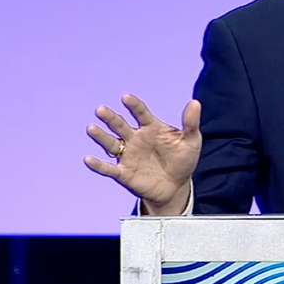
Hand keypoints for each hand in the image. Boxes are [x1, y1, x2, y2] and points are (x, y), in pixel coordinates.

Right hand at [84, 94, 201, 211]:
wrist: (177, 186)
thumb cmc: (183, 159)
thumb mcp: (191, 141)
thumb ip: (191, 123)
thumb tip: (195, 102)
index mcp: (151, 128)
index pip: (141, 113)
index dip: (134, 105)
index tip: (126, 97)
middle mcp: (136, 139)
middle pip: (120, 126)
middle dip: (111, 118)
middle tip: (100, 110)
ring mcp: (128, 155)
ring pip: (111, 144)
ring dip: (101, 137)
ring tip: (91, 128)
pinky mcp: (124, 173)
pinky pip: (109, 169)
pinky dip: (98, 165)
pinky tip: (88, 159)